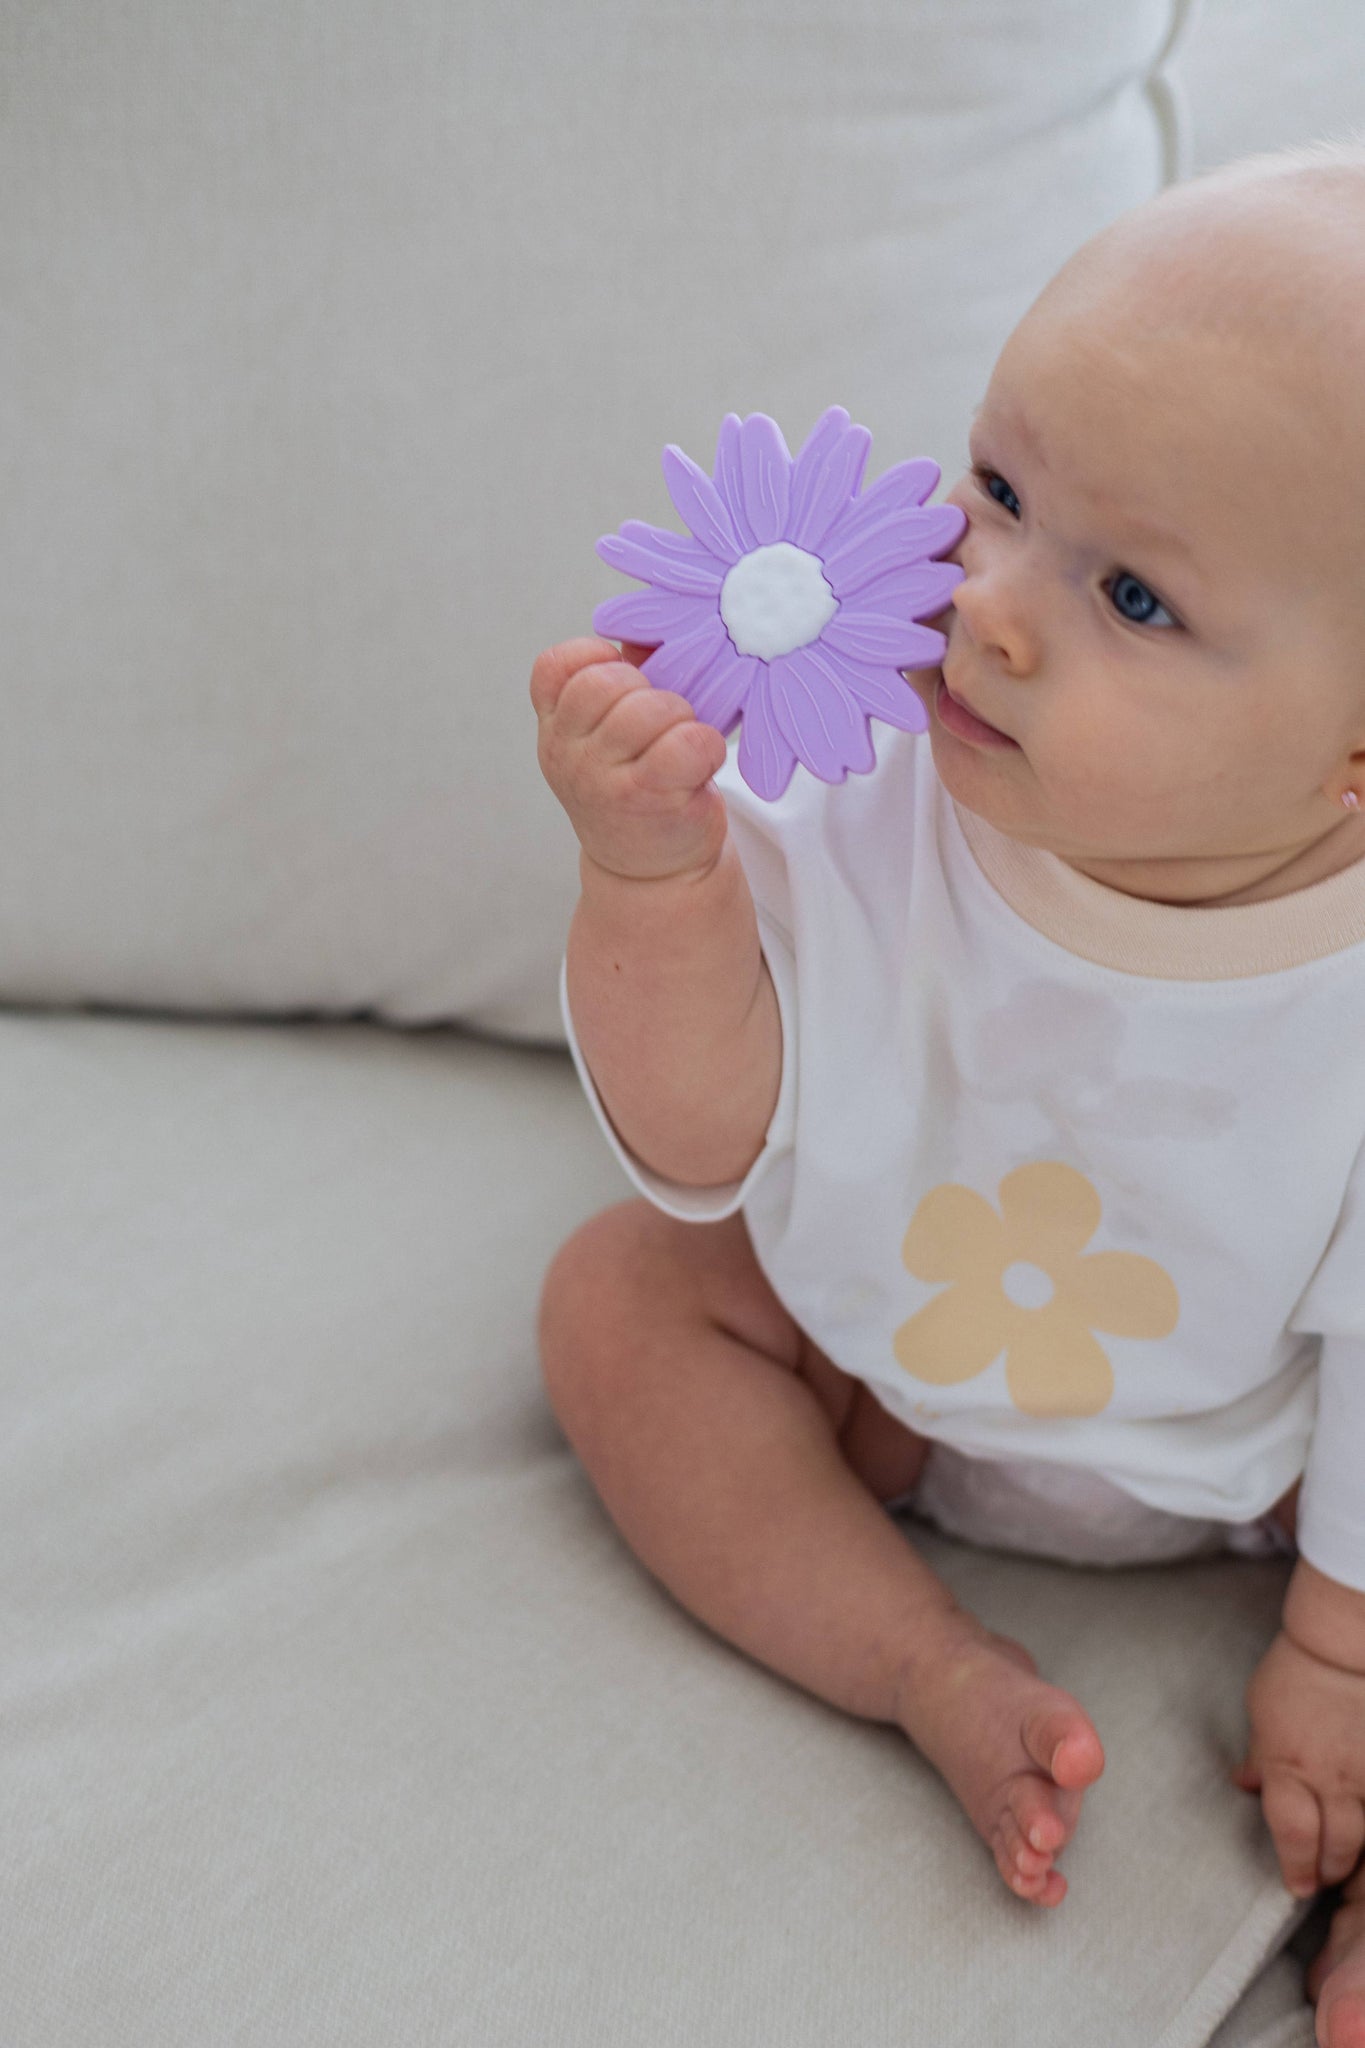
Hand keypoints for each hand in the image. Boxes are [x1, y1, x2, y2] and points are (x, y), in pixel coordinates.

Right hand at [531, 636, 730, 884]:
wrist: (653, 871)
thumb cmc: (641, 785)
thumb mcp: (616, 732)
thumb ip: (627, 675)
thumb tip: (648, 630)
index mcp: (555, 728)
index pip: (556, 666)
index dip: (597, 659)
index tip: (626, 685)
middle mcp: (566, 753)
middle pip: (607, 681)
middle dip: (650, 690)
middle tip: (665, 723)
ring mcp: (601, 779)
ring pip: (649, 708)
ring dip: (681, 718)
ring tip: (683, 746)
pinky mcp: (645, 798)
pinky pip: (685, 742)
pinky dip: (705, 745)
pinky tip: (701, 763)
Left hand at [1231, 1627, 1364, 1895]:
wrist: (1341, 1646)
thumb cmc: (1294, 1674)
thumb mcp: (1262, 1712)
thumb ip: (1259, 1754)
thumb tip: (1246, 1782)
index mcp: (1288, 1767)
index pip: (1292, 1834)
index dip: (1295, 1866)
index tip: (1296, 1884)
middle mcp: (1331, 1778)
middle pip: (1337, 1847)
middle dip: (1329, 1870)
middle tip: (1322, 1875)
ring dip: (1357, 1854)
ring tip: (1347, 1857)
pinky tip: (1364, 1826)